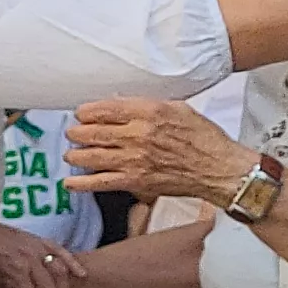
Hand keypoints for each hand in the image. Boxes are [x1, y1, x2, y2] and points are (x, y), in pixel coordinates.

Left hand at [65, 100, 256, 206]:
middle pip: (94, 132)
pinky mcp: (136, 181)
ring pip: (92, 156)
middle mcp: (138, 134)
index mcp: (149, 112)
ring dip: (76, 155)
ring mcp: (135, 160)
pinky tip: (69, 182)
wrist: (218, 168)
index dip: (87, 111)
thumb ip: (148, 106)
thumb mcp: (177, 108)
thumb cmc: (203, 137)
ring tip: (71, 154)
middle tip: (73, 133)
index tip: (81, 113)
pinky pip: (101, 182)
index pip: (106, 108)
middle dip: (77, 132)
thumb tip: (121, 105)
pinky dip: (82, 183)